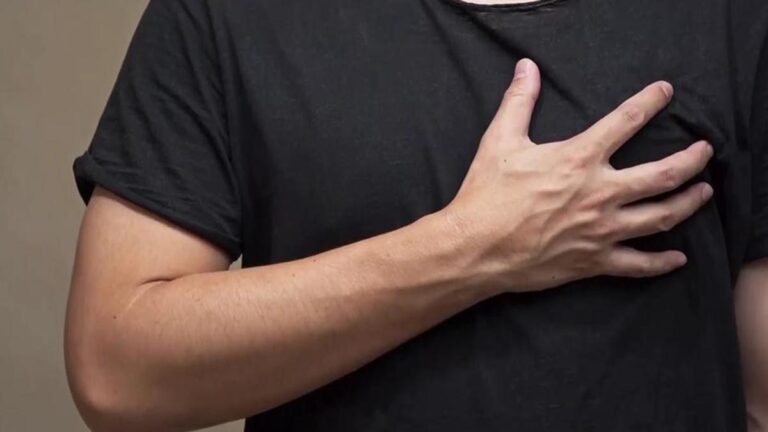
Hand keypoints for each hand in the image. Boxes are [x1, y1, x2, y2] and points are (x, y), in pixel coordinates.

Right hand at [440, 58, 713, 292]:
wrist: (475, 247)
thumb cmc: (486, 195)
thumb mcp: (499, 141)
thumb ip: (518, 102)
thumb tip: (527, 69)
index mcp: (578, 159)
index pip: (625, 122)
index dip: (649, 102)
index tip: (664, 92)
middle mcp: (598, 193)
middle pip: (662, 174)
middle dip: (691, 160)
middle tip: (705, 151)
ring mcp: (600, 230)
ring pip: (660, 217)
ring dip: (687, 204)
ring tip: (703, 193)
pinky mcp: (593, 261)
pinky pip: (637, 264)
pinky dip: (660, 263)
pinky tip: (677, 259)